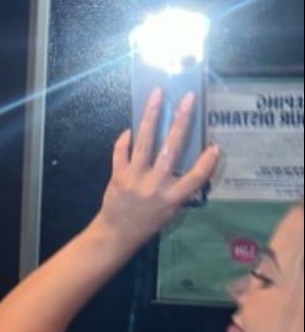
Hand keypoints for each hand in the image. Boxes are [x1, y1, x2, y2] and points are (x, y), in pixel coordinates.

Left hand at [95, 88, 219, 251]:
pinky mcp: (117, 176)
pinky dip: (125, 139)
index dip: (207, 162)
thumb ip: (178, 188)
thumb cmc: (147, 223)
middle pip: (171, 150)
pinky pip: (121, 152)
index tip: (215, 146)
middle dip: (180, 122)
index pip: (196, 177)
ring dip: (151, 117)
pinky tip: (131, 128)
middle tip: (187, 99)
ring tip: (156, 96)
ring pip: (144, 143)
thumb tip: (187, 161)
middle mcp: (155, 186)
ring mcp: (134, 179)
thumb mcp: (170, 211)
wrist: (116, 235)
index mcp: (172, 198)